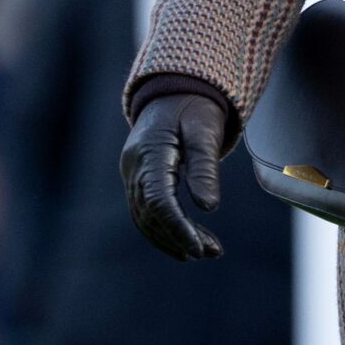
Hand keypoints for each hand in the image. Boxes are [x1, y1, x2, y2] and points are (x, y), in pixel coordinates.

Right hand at [120, 91, 226, 261]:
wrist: (172, 92)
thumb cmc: (193, 109)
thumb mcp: (205, 131)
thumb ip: (205, 168)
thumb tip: (208, 207)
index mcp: (150, 153)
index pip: (158, 200)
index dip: (177, 228)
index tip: (199, 248)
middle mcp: (134, 167)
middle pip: (151, 214)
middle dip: (180, 238)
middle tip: (212, 252)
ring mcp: (132, 175)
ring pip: (146, 218)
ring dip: (173, 239)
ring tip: (206, 251)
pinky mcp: (137, 180)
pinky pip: (145, 213)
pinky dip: (165, 230)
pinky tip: (188, 242)